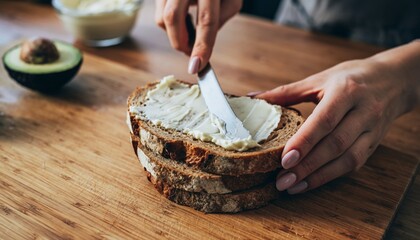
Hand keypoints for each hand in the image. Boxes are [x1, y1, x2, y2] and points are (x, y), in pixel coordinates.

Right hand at [155, 0, 241, 73]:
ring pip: (161, 18)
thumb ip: (219, 20)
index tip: (197, 67)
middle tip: (192, 54)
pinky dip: (170, 23)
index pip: (206, 20)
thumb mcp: (232, 0)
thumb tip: (200, 41)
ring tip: (190, 32)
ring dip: (175, 34)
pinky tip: (183, 19)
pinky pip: (159, 12)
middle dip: (181, 43)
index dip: (201, 46)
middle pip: (172, 18)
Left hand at [254, 41, 419, 193]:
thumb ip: (286, 92)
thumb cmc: (351, 77)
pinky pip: (354, 163)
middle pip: (335, 144)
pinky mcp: (375, 143)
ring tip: (293, 187)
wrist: (394, 80)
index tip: (284, 160)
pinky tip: (310, 182)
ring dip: (318, 176)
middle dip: (307, 166)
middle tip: (282, 181)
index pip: (324, 121)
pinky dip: (331, 175)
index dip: (304, 142)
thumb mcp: (319, 79)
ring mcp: (372, 129)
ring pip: (347, 158)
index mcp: (346, 91)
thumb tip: (252, 97)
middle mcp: (363, 111)